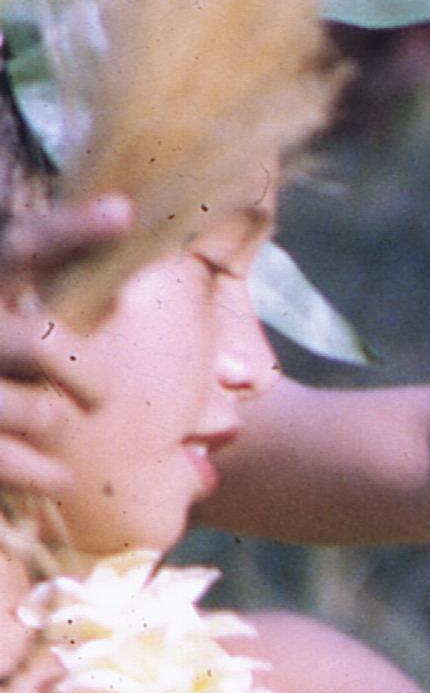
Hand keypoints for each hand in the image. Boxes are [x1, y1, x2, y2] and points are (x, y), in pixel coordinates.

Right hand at [0, 196, 129, 497]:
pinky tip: (61, 478)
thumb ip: (62, 292)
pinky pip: (6, 460)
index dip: (70, 233)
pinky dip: (40, 472)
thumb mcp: (14, 310)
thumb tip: (151, 261)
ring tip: (51, 420)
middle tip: (102, 393)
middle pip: (38, 343)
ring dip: (49, 417)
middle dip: (80, 368)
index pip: (22, 245)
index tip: (124, 213)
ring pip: (27, 407)